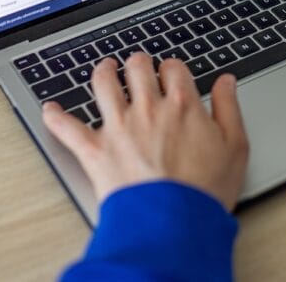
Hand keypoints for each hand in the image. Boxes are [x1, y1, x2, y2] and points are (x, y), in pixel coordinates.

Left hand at [42, 54, 248, 209]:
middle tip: (138, 64)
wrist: (173, 223)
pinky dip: (55, 116)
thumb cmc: (205, 190)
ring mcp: (118, 126)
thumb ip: (230, 108)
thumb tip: (226, 82)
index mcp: (183, 104)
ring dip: (103, 71)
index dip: (172, 67)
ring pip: (103, 84)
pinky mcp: (95, 149)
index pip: (174, 69)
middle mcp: (148, 107)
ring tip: (104, 68)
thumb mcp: (235, 147)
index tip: (171, 71)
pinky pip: (67, 127)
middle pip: (138, 68)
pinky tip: (50, 108)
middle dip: (138, 62)